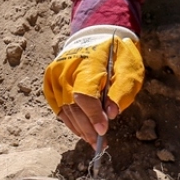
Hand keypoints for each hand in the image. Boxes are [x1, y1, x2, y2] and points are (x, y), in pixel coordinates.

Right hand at [42, 26, 144, 145]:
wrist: (97, 36)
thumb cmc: (117, 55)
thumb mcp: (129, 69)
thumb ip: (122, 91)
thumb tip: (112, 114)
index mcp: (87, 62)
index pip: (85, 94)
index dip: (94, 116)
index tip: (103, 131)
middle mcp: (65, 68)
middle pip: (72, 105)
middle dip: (87, 128)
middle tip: (100, 143)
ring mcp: (54, 75)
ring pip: (63, 109)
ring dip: (78, 128)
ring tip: (93, 140)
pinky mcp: (49, 81)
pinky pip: (57, 107)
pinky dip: (69, 121)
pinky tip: (81, 130)